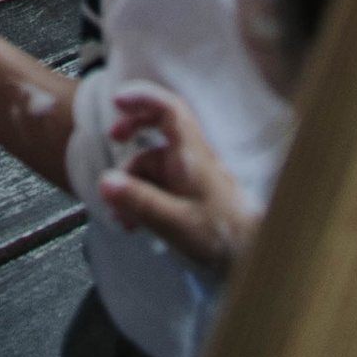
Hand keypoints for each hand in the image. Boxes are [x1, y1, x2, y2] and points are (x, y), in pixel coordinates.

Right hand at [95, 83, 257, 277]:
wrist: (252, 258)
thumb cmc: (222, 236)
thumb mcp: (175, 221)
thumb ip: (139, 201)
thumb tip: (104, 182)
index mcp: (191, 155)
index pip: (169, 109)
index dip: (143, 98)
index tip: (117, 100)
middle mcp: (191, 159)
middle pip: (159, 129)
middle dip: (133, 132)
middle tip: (113, 139)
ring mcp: (190, 177)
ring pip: (153, 166)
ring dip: (133, 184)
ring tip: (122, 215)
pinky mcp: (190, 197)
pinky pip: (159, 187)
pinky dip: (143, 198)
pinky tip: (134, 222)